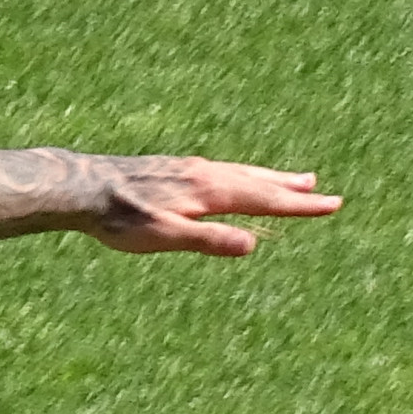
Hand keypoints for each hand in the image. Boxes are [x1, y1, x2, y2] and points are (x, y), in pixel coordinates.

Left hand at [78, 158, 342, 256]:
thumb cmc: (121, 218)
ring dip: (271, 178)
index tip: (330, 204)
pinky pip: (224, 171)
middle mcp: (206, 174)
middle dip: (292, 189)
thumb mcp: (165, 237)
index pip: (264, 199)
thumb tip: (253, 244)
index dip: (299, 205)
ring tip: (295, 179)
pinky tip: (238, 179)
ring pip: (242, 173)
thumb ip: (208, 240)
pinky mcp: (177, 170)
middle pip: (259, 182)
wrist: (82, 187)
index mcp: (209, 191)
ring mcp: (191, 169)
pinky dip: (246, 175)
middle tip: (324, 193)